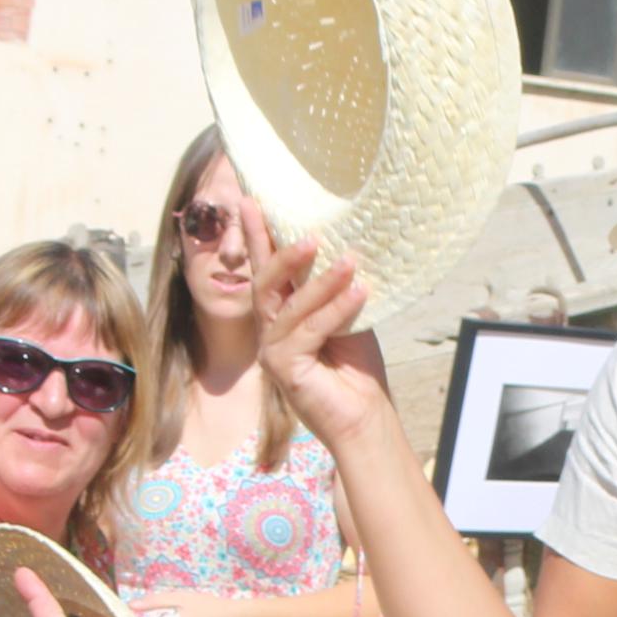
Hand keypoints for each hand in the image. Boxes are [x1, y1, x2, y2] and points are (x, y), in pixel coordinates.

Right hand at [253, 232, 388, 444]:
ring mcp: (271, 350)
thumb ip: (334, 288)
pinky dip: (335, 310)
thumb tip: (345, 244)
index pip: (267, 268)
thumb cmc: (357, 368)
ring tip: (348, 261)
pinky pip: (308, 330)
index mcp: (282, 314)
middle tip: (311, 234)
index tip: (252, 200)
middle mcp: (270, 330)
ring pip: (287, 305)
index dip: (259, 235)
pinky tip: (358, 294)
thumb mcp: (347, 315)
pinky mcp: (282, 368)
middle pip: (265, 282)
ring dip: (320, 281)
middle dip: (282, 253)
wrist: (365, 416)